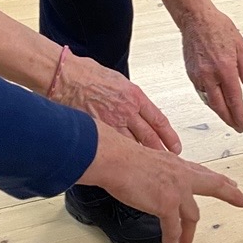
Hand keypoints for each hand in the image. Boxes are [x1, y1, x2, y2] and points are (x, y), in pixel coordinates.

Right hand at [56, 53, 181, 152]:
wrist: (67, 77)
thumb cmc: (88, 74)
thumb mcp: (119, 81)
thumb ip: (129, 97)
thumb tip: (136, 106)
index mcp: (135, 96)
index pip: (159, 120)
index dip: (169, 136)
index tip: (175, 145)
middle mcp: (127, 110)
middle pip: (150, 136)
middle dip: (161, 150)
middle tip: (168, 161)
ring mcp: (112, 122)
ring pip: (133, 144)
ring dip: (143, 157)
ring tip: (150, 168)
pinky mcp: (98, 130)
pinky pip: (114, 146)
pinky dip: (122, 156)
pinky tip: (126, 164)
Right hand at [81, 122, 242, 242]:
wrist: (114, 159)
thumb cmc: (121, 158)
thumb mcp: (146, 158)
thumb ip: (154, 170)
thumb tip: (148, 179)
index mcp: (176, 164)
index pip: (202, 172)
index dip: (217, 179)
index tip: (229, 182)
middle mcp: (181, 175)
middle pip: (213, 186)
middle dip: (230, 194)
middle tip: (242, 200)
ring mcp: (177, 190)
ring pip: (192, 216)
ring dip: (188, 234)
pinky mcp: (167, 205)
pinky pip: (173, 230)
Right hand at [181, 8, 242, 131]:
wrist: (196, 19)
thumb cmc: (219, 28)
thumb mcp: (241, 47)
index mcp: (225, 69)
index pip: (234, 100)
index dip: (240, 116)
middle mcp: (210, 76)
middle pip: (220, 107)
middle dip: (230, 120)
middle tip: (238, 127)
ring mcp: (198, 76)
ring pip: (210, 101)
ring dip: (220, 112)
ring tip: (229, 118)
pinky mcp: (191, 74)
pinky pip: (202, 93)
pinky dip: (210, 100)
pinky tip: (217, 102)